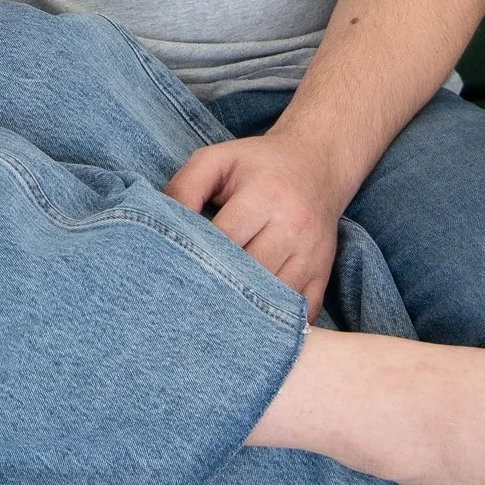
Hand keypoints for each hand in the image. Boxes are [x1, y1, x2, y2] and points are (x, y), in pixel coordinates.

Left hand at [163, 132, 343, 315]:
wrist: (317, 165)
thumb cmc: (257, 164)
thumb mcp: (216, 159)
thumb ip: (184, 187)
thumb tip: (161, 227)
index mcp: (266, 194)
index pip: (225, 239)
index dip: (198, 257)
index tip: (173, 270)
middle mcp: (294, 227)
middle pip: (250, 274)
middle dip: (217, 288)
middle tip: (186, 302)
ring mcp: (312, 255)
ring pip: (273, 298)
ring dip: (243, 311)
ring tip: (211, 316)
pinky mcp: (324, 274)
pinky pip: (300, 312)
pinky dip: (276, 323)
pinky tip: (249, 325)